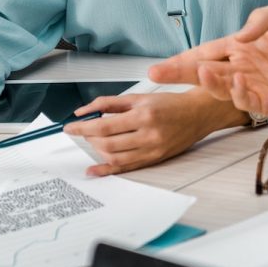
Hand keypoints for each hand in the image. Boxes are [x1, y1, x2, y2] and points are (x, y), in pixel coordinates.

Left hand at [63, 89, 247, 175]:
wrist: (197, 114)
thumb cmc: (170, 103)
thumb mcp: (138, 97)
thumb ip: (109, 103)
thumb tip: (84, 111)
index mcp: (144, 115)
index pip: (104, 126)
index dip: (83, 128)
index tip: (69, 127)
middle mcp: (148, 134)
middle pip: (107, 143)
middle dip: (88, 138)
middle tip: (82, 131)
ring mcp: (152, 150)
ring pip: (114, 157)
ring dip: (97, 151)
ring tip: (93, 141)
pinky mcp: (154, 160)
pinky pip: (126, 168)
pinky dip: (107, 169)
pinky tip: (94, 169)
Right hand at [149, 0, 267, 116]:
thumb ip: (261, 19)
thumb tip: (238, 35)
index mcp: (242, 46)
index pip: (206, 51)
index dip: (183, 58)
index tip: (160, 65)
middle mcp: (243, 67)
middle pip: (204, 71)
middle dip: (180, 73)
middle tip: (157, 75)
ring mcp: (254, 86)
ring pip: (221, 88)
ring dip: (209, 82)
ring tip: (202, 71)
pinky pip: (246, 101)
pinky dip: (238, 94)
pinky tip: (239, 81)